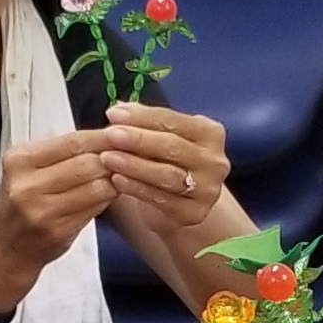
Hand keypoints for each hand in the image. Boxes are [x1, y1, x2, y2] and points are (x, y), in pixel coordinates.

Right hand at [0, 132, 122, 292]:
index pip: (72, 141)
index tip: (123, 134)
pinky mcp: (58, 231)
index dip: (103, 137)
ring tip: (121, 175)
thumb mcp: (26, 171)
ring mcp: (42, 211)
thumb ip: (61, 153)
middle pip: (87, 164)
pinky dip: (108, 198)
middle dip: (113, 159)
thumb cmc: (19, 205)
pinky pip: (95, 208)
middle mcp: (27, 185)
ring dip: (115, 180)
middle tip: (129, 157)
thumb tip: (106, 137)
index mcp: (20, 160)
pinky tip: (110, 194)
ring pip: (96, 186)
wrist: (4, 250)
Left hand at [97, 101, 232, 227]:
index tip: (113, 114)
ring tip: (108, 158)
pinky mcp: (194, 213)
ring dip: (134, 165)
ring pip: (167, 174)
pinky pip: (161, 199)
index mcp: (210, 133)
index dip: (142, 116)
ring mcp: (207, 190)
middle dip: (138, 139)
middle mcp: (215, 161)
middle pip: (173, 146)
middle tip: (110, 135)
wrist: (179, 203)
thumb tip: (118, 109)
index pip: (174, 120)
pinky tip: (117, 180)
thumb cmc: (168, 162)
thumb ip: (144, 122)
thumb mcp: (162, 137)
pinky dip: (136, 188)